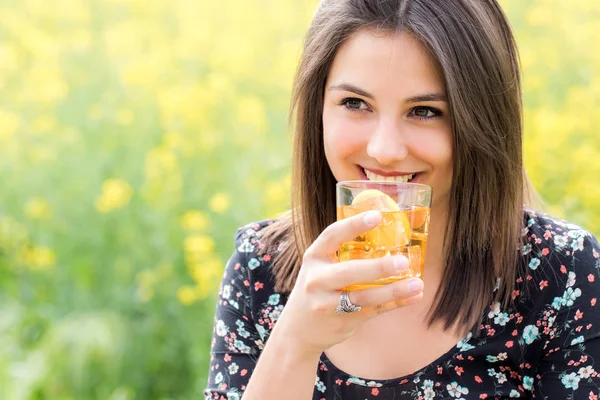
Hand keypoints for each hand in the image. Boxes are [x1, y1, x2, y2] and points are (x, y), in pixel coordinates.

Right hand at [274, 210, 423, 356]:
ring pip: (364, 297)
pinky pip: (372, 311)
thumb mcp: (320, 267)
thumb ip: (342, 253)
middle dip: (377, 268)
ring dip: (394, 291)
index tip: (377, 216)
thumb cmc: (317, 289)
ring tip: (418, 284)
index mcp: (314, 257)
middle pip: (349, 273)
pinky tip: (414, 296)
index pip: (332, 236)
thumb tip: (385, 232)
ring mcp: (327, 304)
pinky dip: (395, 304)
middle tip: (403, 262)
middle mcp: (317, 280)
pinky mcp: (342, 322)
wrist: (297, 329)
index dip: (354, 225)